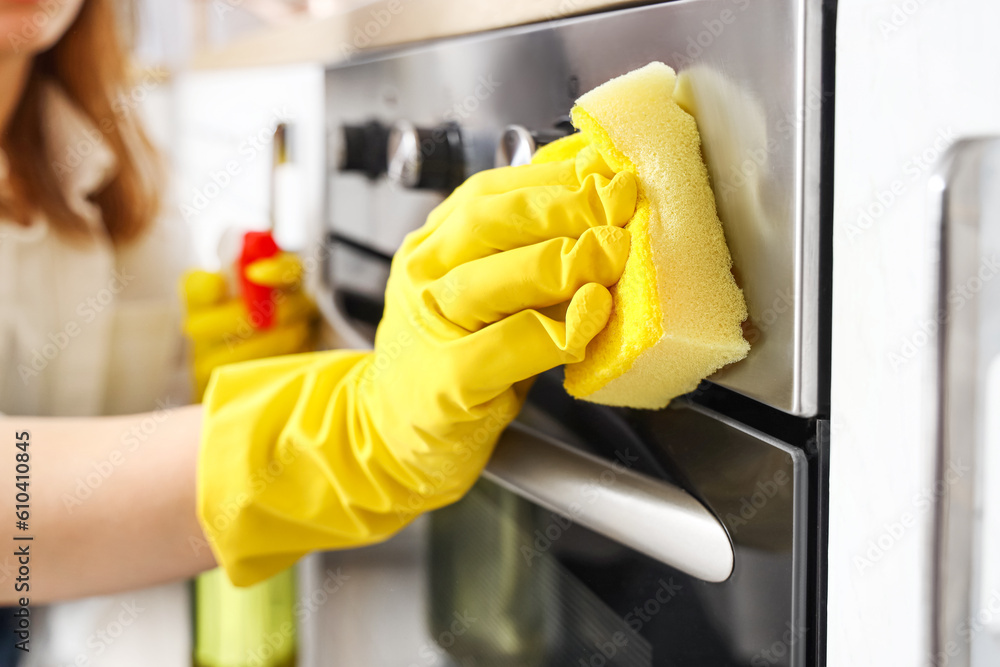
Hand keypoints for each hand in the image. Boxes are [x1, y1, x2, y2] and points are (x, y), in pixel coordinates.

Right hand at [197, 135, 636, 584]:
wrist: (390, 434)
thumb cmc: (451, 359)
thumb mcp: (482, 294)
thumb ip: (524, 252)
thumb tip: (597, 205)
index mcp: (433, 244)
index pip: (492, 191)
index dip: (556, 178)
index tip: (608, 174)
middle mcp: (425, 276)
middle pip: (492, 221)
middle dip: (564, 207)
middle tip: (618, 208)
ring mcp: (432, 327)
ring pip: (497, 277)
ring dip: (563, 260)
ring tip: (611, 254)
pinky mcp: (449, 381)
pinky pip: (511, 344)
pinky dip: (558, 328)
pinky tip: (590, 317)